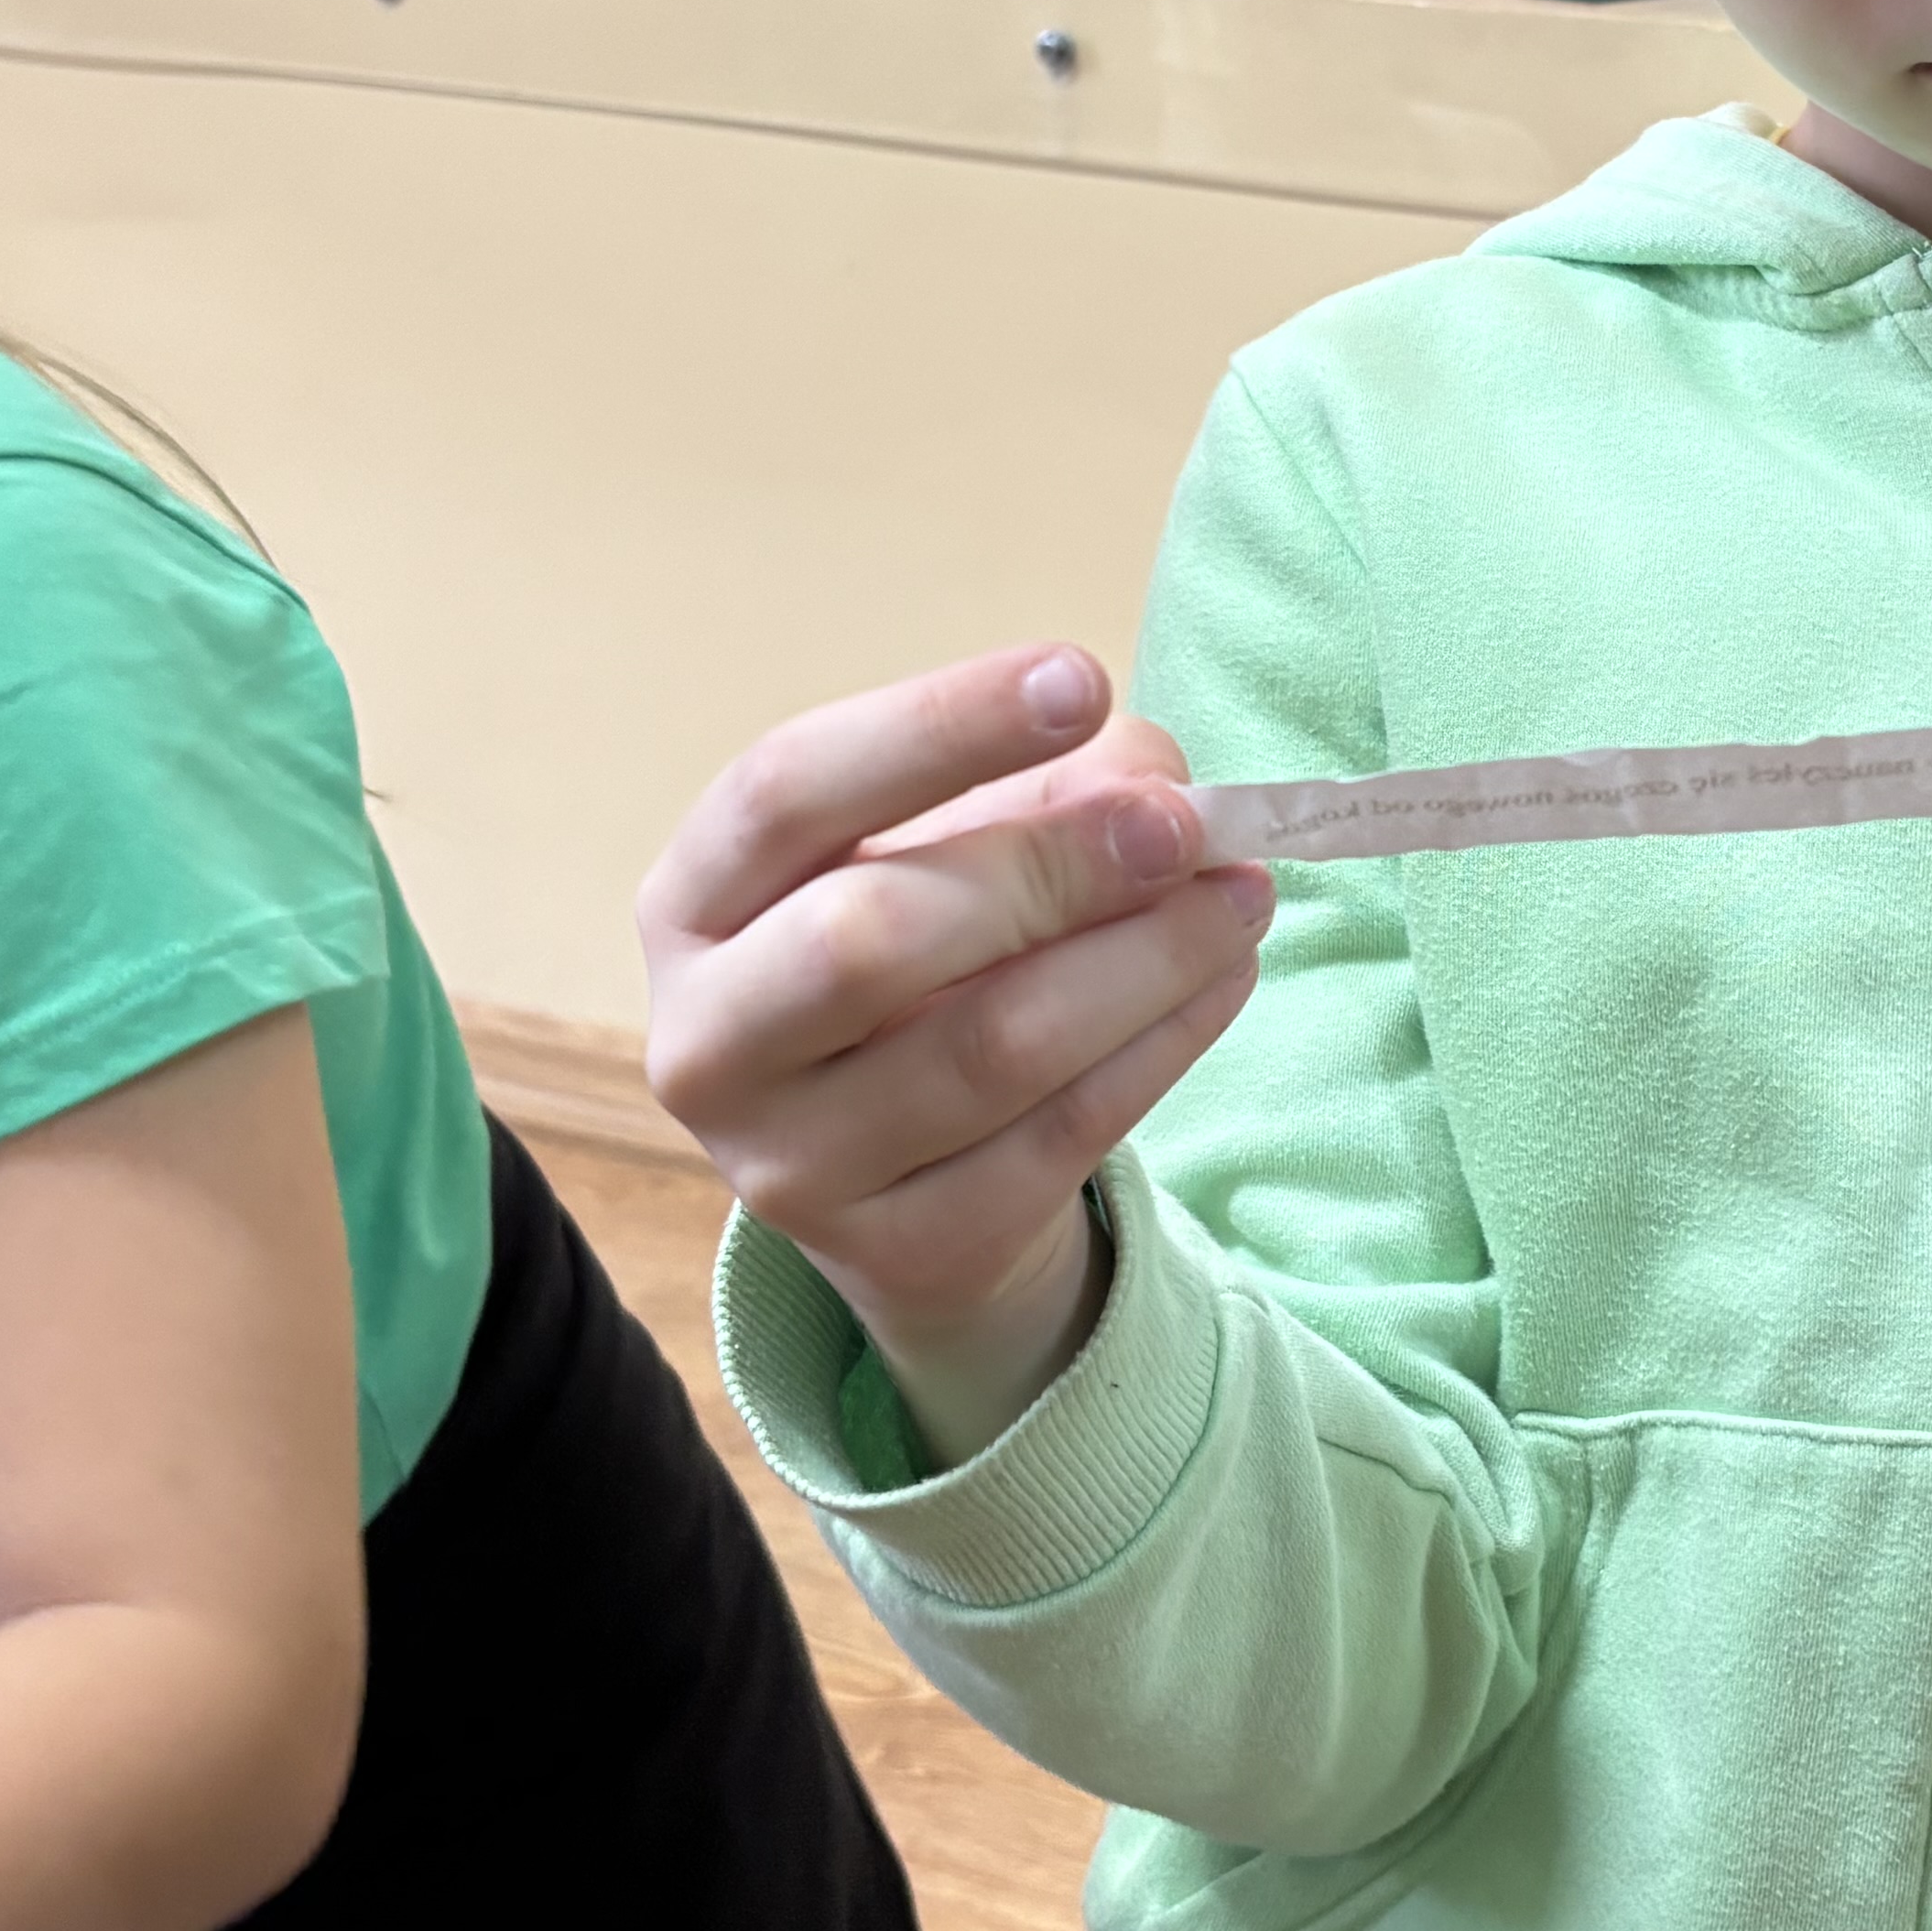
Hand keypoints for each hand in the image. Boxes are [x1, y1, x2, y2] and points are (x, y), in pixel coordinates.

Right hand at [642, 647, 1272, 1457]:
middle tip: (1185, 823)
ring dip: (1142, 959)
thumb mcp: (949, 853)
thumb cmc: (924, 961)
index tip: (1080, 679)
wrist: (903, 1179)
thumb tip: (1155, 785)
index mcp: (690, 904)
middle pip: (872, 936)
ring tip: (1241, 894)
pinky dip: (1160, 1045)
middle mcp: (709, 1042)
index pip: (786, 792)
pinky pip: (1059, 1138)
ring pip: (989, 1049)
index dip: (935, 729)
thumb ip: (1041, 792)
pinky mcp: (902, 1251)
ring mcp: (793, 1167)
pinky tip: (1224, 977)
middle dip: (1050, 866)